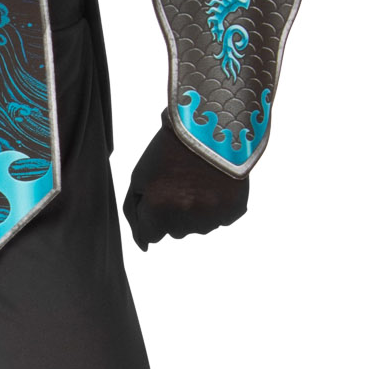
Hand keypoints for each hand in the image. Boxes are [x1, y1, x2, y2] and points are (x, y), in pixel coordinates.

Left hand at [123, 113, 248, 251]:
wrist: (209, 124)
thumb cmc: (170, 149)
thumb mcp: (140, 177)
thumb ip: (134, 213)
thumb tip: (143, 244)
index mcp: (158, 210)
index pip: (149, 235)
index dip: (152, 215)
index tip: (159, 199)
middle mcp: (186, 219)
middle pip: (175, 232)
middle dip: (173, 213)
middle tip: (180, 182)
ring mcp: (212, 216)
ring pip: (199, 227)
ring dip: (196, 210)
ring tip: (198, 180)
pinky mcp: (234, 210)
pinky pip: (221, 218)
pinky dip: (217, 205)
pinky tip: (214, 183)